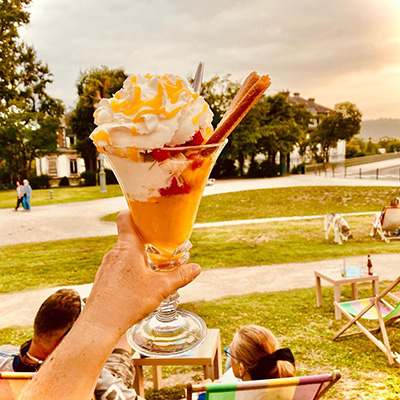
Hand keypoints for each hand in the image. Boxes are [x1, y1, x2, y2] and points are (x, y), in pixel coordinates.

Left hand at [83, 210, 201, 335]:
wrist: (99, 325)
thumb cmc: (126, 303)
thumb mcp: (160, 288)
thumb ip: (180, 276)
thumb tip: (196, 268)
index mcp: (127, 248)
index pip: (125, 217)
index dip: (135, 211)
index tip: (149, 214)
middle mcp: (114, 253)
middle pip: (129, 235)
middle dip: (146, 237)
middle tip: (161, 243)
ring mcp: (107, 266)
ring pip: (124, 251)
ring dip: (139, 254)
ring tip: (153, 265)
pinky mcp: (104, 278)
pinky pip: (119, 265)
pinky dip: (131, 267)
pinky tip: (139, 281)